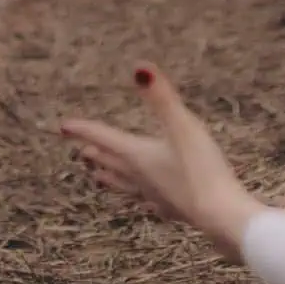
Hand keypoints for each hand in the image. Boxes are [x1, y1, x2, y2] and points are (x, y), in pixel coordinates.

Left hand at [61, 66, 256, 258]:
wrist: (221, 215)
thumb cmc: (202, 169)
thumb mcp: (183, 126)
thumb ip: (162, 98)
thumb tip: (140, 68)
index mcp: (139, 156)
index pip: (104, 139)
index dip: (84, 130)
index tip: (64, 127)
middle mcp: (141, 177)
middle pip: (112, 164)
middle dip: (96, 155)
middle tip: (81, 152)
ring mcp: (156, 196)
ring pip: (125, 186)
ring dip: (110, 178)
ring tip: (99, 178)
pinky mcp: (173, 210)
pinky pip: (150, 203)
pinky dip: (141, 198)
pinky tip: (147, 203)